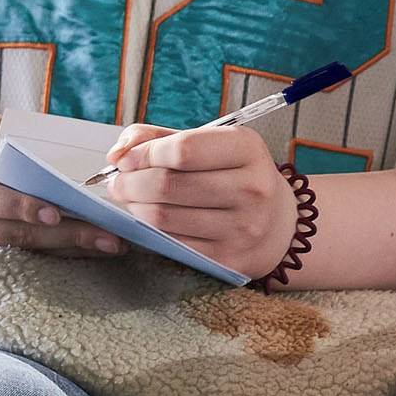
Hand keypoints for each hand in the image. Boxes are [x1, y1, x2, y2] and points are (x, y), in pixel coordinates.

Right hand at [0, 139, 121, 258]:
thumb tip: (34, 178)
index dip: (19, 206)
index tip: (56, 212)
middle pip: (8, 236)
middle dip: (63, 238)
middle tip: (111, 237)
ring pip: (11, 258)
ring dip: (62, 253)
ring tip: (106, 247)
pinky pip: (1, 268)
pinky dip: (40, 263)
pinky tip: (77, 258)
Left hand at [102, 124, 297, 281]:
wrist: (277, 224)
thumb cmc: (232, 176)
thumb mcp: (210, 145)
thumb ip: (159, 138)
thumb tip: (117, 153)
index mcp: (248, 148)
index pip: (182, 149)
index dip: (144, 154)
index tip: (126, 159)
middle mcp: (251, 187)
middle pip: (167, 185)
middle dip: (130, 183)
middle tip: (120, 182)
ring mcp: (243, 226)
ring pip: (163, 217)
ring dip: (135, 208)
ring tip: (132, 200)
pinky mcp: (228, 257)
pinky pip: (171, 243)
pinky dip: (149, 232)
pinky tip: (149, 221)